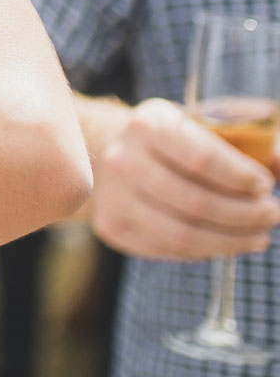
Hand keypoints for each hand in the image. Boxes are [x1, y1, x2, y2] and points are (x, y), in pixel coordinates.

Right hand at [90, 97, 279, 259]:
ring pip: (183, 235)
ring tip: (259, 236)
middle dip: (245, 215)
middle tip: (273, 215)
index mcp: (147, 125)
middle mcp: (122, 160)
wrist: (113, 153)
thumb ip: (250, 142)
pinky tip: (224, 241)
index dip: (240, 178)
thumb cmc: (173, 141)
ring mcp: (112, 197)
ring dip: (231, 241)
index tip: (265, 185)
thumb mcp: (205, 125)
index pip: (201, 159)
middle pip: (195, 202)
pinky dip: (205, 251)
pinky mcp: (112, 227)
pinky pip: (169, 250)